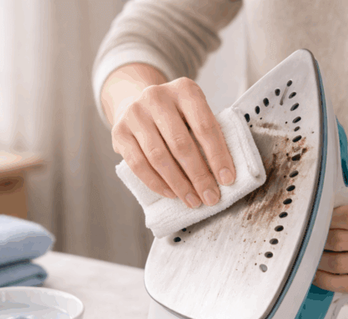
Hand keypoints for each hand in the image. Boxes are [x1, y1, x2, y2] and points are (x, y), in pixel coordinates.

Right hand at [110, 75, 235, 208]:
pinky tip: (171, 194)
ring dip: (179, 184)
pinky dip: (157, 183)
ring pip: (159, 157)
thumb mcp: (194, 114)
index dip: (218, 156)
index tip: (228, 180)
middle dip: (199, 176)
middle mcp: (157, 97)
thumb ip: (207, 135)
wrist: (137, 104)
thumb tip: (223, 175)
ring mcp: (135, 113)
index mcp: (184, 90)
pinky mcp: (118, 132)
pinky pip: (138, 164)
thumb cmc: (176, 116)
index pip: (205, 126)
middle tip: (211, 197)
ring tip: (193, 200)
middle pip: (181, 144)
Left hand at [314, 197, 347, 292]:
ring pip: (339, 264)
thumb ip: (331, 206)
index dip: (328, 219)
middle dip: (317, 241)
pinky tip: (314, 272)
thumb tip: (306, 216)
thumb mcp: (346, 204)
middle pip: (340, 241)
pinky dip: (323, 279)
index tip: (315, 219)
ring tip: (307, 256)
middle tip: (304, 240)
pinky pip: (342, 284)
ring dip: (318, 261)